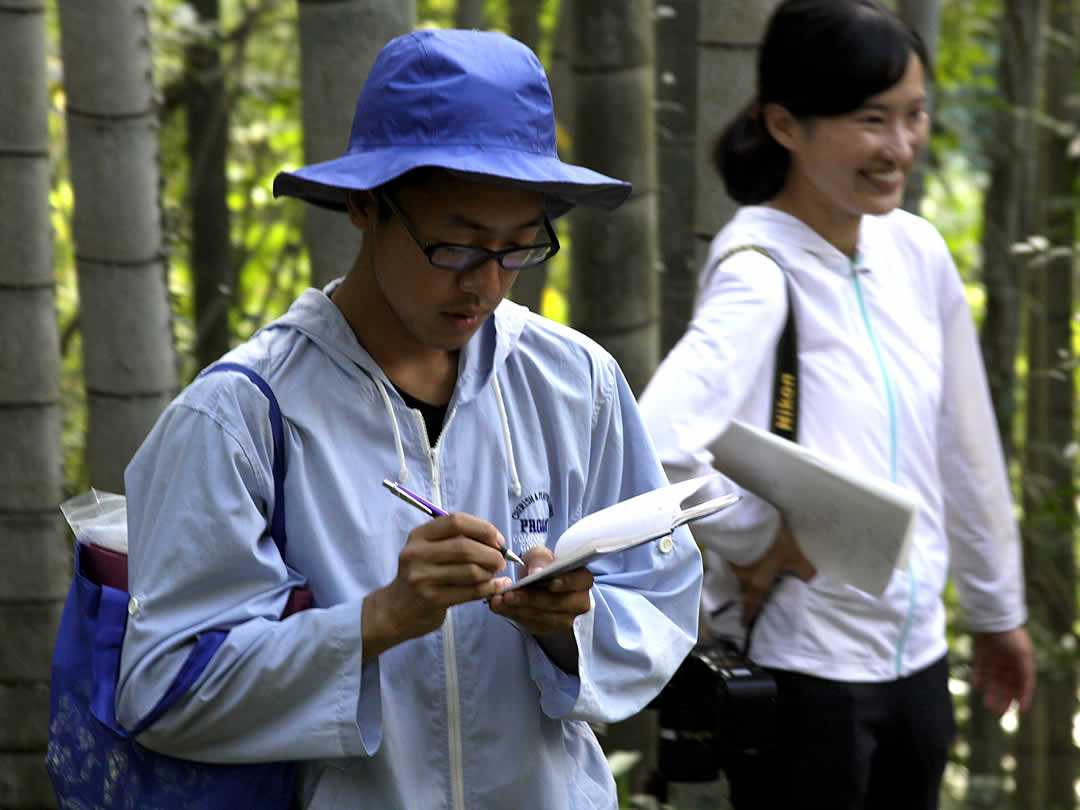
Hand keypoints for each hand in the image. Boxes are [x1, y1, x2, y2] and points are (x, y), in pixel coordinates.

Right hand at [362, 513, 507, 659]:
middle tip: (501, 561)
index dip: (483, 528)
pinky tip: (496, 586)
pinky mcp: (431, 599)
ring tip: (494, 575)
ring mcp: (422, 577)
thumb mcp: (428, 550)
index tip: (498, 540)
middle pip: (466, 547)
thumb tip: (496, 541)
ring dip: (490, 572)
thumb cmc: (421, 575)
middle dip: (492, 553)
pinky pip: (471, 591)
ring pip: (471, 570)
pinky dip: (490, 588)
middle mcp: (417, 553)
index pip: (456, 521)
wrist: (395, 610)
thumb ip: (455, 540)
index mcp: (419, 535)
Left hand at [488, 546, 593, 672]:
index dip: (566, 583)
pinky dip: (512, 615)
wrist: (536, 583)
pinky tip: (499, 606)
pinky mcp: (547, 628)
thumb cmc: (542, 566)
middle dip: (532, 598)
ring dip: (518, 609)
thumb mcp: (540, 555)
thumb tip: (537, 572)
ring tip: (499, 600)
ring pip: (542, 617)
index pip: (580, 581)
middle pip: (557, 603)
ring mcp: (564, 619)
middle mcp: (579, 602)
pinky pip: (529, 624)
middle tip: (509, 593)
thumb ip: (540, 558)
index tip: (550, 583)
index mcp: (583, 579)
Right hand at [729, 524, 814, 625]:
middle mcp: (743, 578)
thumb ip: (803, 570)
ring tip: (751, 573)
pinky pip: (737, 562)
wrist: (745, 521)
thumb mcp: (793, 556)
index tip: (743, 625)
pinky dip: (742, 562)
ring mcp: (734, 564)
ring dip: (745, 577)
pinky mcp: (729, 550)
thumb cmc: (771, 544)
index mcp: (758, 584)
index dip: (748, 616)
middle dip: (747, 594)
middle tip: (751, 596)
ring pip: (740, 575)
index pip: (752, 605)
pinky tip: (747, 556)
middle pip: (744, 590)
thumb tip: (814, 582)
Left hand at [972, 626, 1034, 716]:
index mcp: (1023, 663)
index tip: (1021, 711)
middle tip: (1000, 715)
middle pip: (1008, 685)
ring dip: (991, 693)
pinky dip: (979, 678)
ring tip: (987, 707)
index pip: (1024, 684)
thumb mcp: (1022, 655)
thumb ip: (1024, 674)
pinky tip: (976, 688)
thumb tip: (1024, 693)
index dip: (1023, 698)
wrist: (991, 617)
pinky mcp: (983, 653)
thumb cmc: (1009, 635)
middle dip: (1005, 700)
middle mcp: (1010, 662)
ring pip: (994, 680)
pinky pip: (981, 669)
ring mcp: (996, 657)